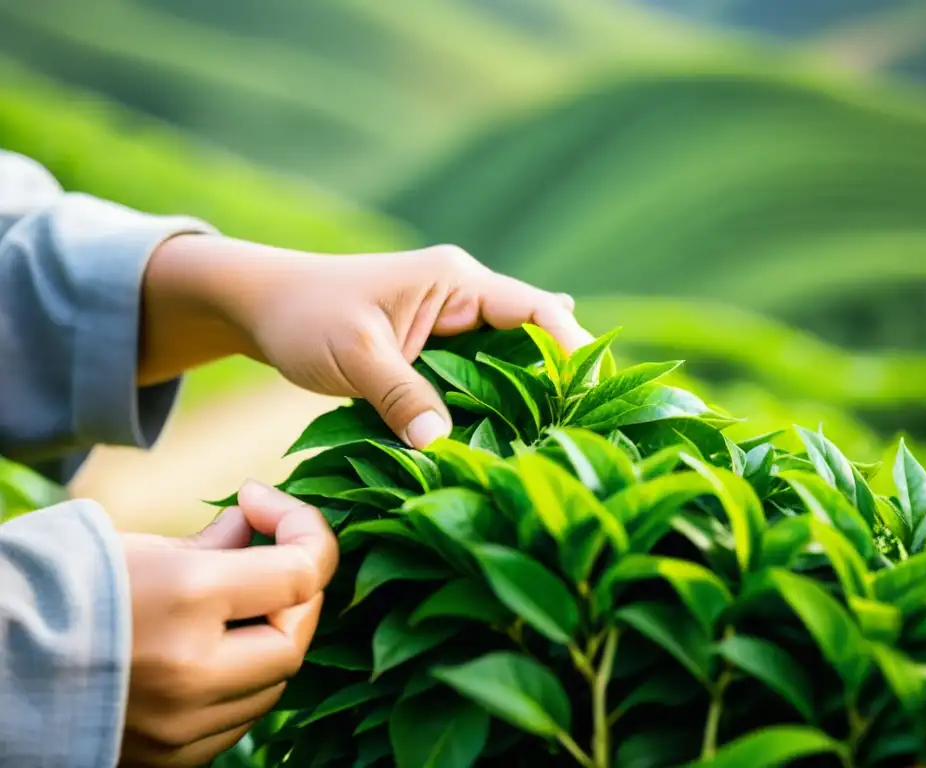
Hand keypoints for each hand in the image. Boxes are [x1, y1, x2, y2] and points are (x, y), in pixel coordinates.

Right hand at [119, 481, 337, 766]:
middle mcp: (193, 670)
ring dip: (269, 640)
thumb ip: (217, 542)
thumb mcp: (141, 547)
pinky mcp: (168, 759)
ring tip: (234, 606)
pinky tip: (211, 654)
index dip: (307, 531)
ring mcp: (181, 725)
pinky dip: (239, 685)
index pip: (302, 573)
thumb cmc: (55, 590)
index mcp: (187, 599)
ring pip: (271, 685)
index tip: (264, 505)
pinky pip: (234, 721)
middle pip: (295, 638)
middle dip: (295, 594)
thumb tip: (261, 527)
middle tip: (271, 559)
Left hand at [142, 238, 591, 448]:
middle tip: (578, 433)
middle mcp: (463, 298)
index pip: (537, 311)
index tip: (589, 396)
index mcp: (456, 282)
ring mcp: (450, 324)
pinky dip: (493, 404)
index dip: (572, 350)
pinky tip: (516, 432)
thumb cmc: (305, 317)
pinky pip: (477, 378)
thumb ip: (402, 397)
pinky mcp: (433, 351)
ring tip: (555, 442)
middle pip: (532, 339)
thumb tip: (442, 447)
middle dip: (555, 381)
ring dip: (525, 397)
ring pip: (507, 362)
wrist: (262, 306)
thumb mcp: (355, 356)